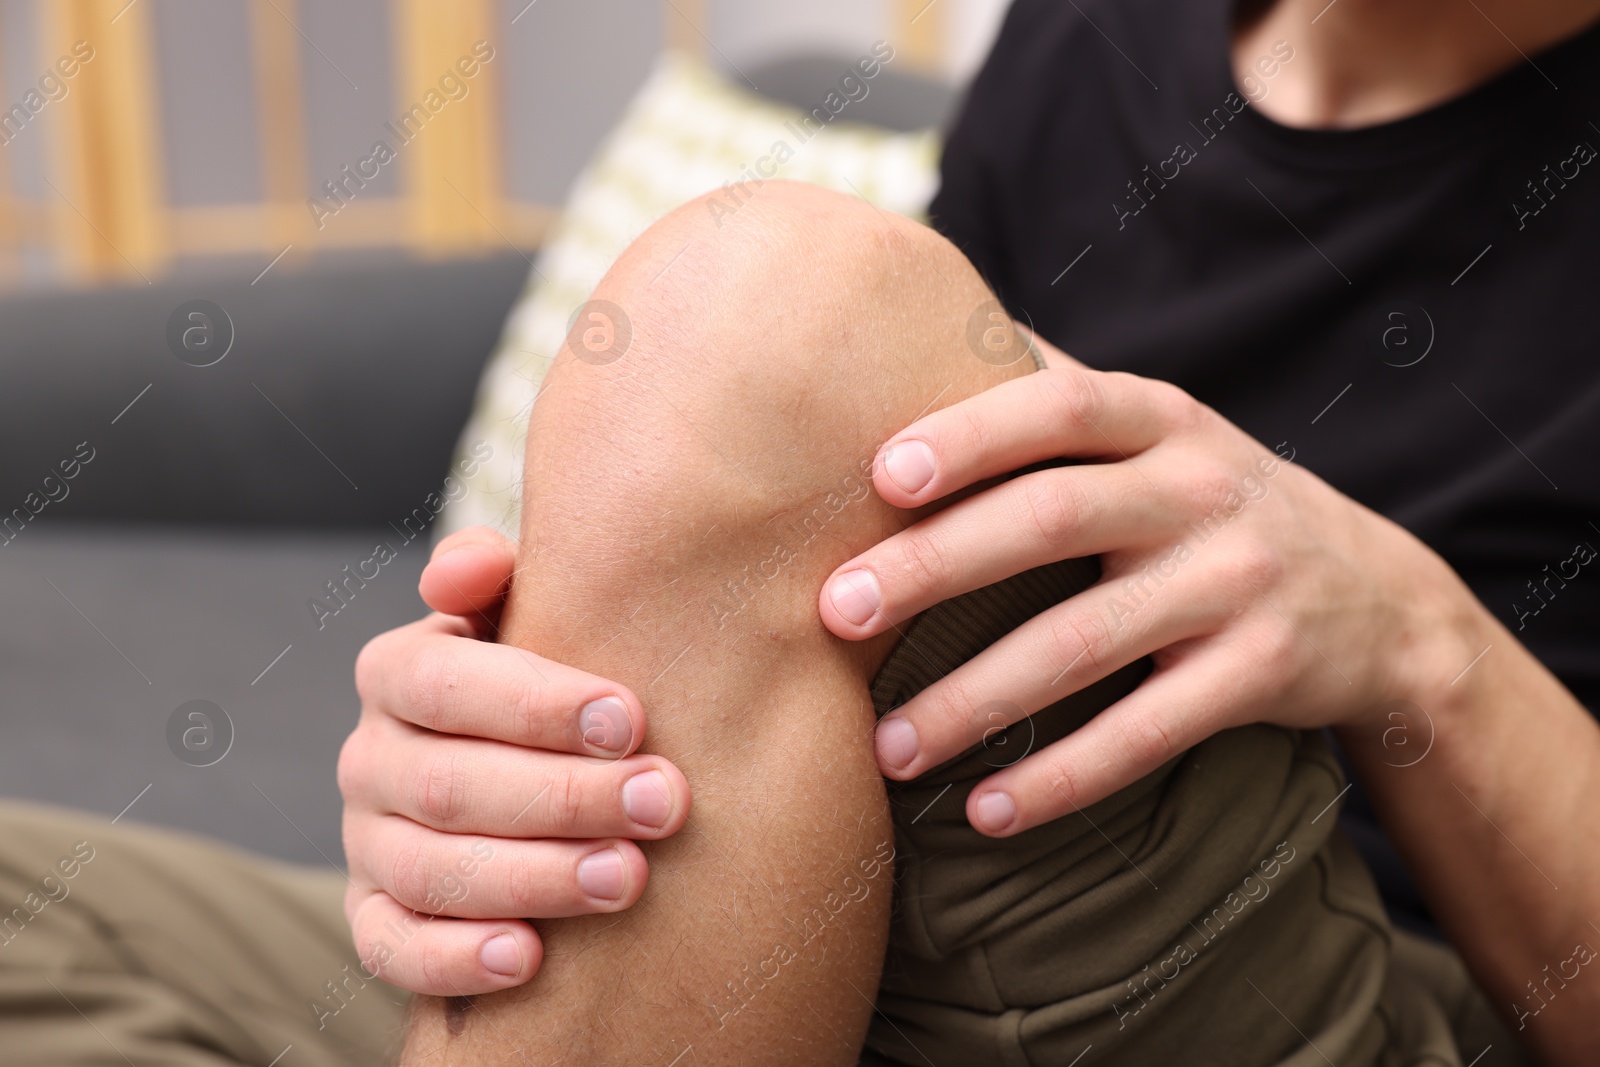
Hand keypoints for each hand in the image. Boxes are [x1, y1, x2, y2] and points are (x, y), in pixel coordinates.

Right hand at [340, 527, 692, 994]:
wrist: (528, 755)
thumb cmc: (548, 676)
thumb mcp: (526, 607)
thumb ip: (497, 573)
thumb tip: (467, 568)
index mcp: (399, 671)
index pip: (442, 683)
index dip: (534, 704)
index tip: (631, 718)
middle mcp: (371, 757)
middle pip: (447, 785)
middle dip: (564, 797)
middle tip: (661, 803)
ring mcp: (368, 843)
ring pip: (430, 871)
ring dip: (533, 878)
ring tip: (626, 878)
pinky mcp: (376, 917)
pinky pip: (393, 948)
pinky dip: (454, 959)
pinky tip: (528, 958)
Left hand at [819, 332, 1466, 836]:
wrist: (1379, 597)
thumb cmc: (1210, 502)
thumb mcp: (1159, 432)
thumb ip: (1059, 392)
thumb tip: (920, 330)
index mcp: (1161, 419)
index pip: (1059, 406)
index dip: (970, 434)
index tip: (880, 476)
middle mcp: (1203, 489)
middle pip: (1052, 518)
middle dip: (935, 566)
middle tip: (836, 613)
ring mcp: (1238, 583)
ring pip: (1086, 642)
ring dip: (976, 700)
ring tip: (888, 747)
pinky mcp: (1262, 673)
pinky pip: (1147, 733)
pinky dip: (1064, 778)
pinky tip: (987, 812)